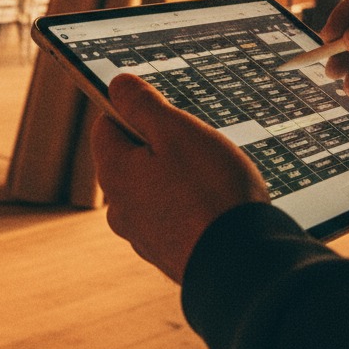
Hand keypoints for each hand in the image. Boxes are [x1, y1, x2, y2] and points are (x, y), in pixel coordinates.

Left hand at [90, 73, 269, 283]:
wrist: (242, 263)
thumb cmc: (210, 191)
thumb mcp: (177, 131)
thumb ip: (142, 105)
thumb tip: (117, 85)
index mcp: (114, 173)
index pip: (106, 125)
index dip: (133, 111)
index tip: (164, 110)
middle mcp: (120, 208)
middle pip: (131, 159)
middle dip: (160, 147)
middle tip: (198, 145)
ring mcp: (143, 236)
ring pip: (154, 190)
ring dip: (177, 179)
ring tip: (213, 178)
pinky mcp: (169, 255)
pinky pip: (174, 218)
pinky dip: (190, 208)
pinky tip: (217, 207)